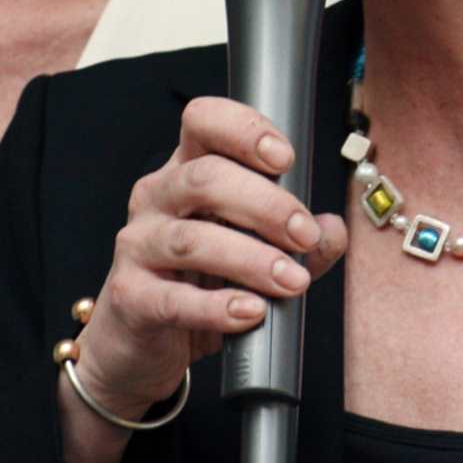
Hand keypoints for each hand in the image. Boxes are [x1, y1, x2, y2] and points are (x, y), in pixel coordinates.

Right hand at [69, 96, 350, 420]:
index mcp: (188, 169)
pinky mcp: (130, 296)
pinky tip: (251, 312)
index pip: (203, 122)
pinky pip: (173, 298)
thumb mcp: (260, 253)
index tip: (286, 158)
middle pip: (205, 178)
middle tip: (306, 236)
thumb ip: (301, 240)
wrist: (146, 341)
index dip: (244, 130)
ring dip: (252, 259)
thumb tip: (333, 229)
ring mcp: (138, 245)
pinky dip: (217, 307)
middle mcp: (157, 197)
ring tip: (293, 281)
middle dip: (267, 205)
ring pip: (193, 240)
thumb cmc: (204, 281)